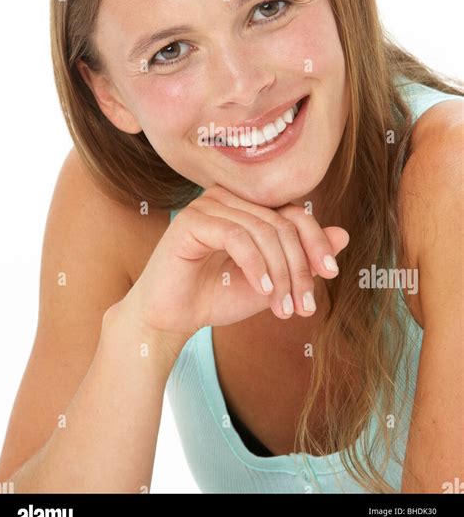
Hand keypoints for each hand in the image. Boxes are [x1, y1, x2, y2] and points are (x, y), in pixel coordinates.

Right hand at [120, 184, 349, 338]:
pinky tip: (263, 289)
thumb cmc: (217, 297)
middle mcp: (229, 198)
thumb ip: (301, 259)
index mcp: (247, 206)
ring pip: (263, 231)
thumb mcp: (271, 281)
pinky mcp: (191, 220)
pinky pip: (237, 236)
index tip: (331, 272)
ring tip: (283, 307)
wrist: (172, 318)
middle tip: (303, 306)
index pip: (294, 213)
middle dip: (299, 267)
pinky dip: (255, 265)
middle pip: (282, 223)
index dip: (316, 241)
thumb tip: (344, 234)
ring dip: (280, 273)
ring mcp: (208, 204)